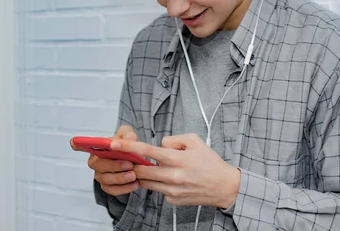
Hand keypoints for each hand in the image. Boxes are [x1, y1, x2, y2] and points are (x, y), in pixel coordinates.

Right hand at [70, 125, 139, 195]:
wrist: (137, 159)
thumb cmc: (128, 145)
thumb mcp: (129, 135)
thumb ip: (127, 136)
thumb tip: (117, 143)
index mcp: (98, 147)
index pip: (83, 145)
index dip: (78, 144)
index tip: (74, 143)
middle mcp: (95, 161)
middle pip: (97, 164)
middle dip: (113, 165)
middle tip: (128, 164)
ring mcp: (100, 174)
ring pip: (105, 179)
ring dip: (120, 178)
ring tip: (133, 175)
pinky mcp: (107, 186)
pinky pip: (112, 190)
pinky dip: (124, 189)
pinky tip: (134, 184)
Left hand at [110, 133, 240, 207]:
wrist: (224, 186)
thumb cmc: (209, 162)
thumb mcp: (194, 141)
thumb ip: (173, 139)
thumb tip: (159, 145)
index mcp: (176, 158)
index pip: (146, 151)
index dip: (128, 147)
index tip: (114, 144)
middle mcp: (172, 175)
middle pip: (140, 170)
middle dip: (133, 164)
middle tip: (131, 159)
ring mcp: (171, 190)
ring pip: (146, 182)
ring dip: (144, 174)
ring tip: (153, 168)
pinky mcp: (173, 200)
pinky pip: (158, 190)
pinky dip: (158, 183)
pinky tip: (170, 179)